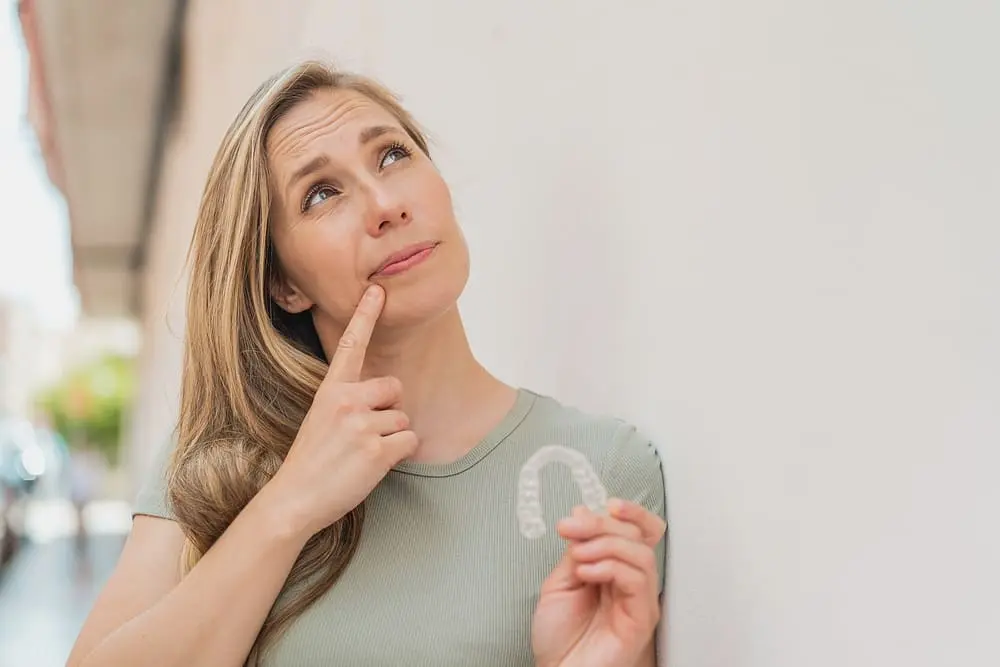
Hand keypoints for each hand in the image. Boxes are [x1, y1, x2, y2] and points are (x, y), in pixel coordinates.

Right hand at [269, 285, 417, 537]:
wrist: (294, 500)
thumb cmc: (311, 462)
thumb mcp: (321, 420)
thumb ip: (348, 402)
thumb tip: (385, 396)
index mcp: (330, 391)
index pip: (351, 345)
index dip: (366, 315)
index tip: (377, 290)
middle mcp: (347, 401)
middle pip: (395, 388)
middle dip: (389, 411)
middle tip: (363, 435)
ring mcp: (362, 425)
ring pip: (403, 419)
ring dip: (392, 438)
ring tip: (361, 454)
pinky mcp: (377, 450)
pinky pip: (409, 442)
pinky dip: (398, 456)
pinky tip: (372, 466)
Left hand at [531, 499, 665, 666]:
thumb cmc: (560, 637)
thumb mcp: (561, 580)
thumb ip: (576, 548)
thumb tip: (583, 511)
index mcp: (616, 568)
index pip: (638, 531)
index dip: (631, 512)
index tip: (607, 503)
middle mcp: (632, 582)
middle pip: (638, 536)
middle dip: (603, 524)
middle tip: (571, 527)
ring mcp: (639, 600)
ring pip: (640, 554)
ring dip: (605, 544)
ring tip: (577, 554)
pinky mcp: (641, 618)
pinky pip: (637, 580)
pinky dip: (610, 567)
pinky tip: (586, 572)